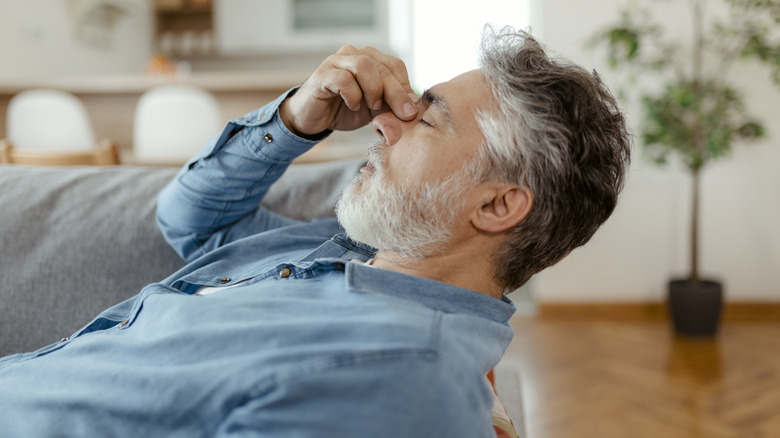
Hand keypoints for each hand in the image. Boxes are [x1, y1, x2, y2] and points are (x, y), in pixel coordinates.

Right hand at [279, 45, 418, 135]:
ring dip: (374, 90)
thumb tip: (413, 108)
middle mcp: (353, 54)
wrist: (314, 119)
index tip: (411, 108)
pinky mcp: (322, 75)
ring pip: (364, 66)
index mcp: (369, 59)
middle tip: (404, 114)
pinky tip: (353, 106)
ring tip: (372, 107)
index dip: (406, 86)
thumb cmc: (344, 111)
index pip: (395, 65)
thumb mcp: (374, 110)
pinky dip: (353, 96)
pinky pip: (344, 80)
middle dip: (397, 93)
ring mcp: (336, 62)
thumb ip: (390, 104)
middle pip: (382, 67)